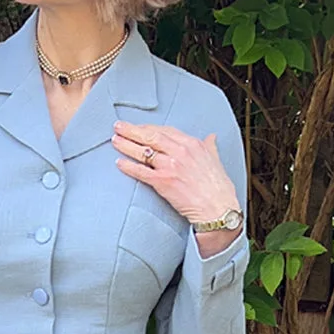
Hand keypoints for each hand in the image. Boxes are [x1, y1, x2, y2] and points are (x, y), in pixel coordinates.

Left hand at [112, 121, 240, 229]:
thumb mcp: (215, 159)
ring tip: (115, 140)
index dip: (148, 127)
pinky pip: (141, 172)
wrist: (217, 207)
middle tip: (118, 126)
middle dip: (131, 130)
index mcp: (192, 144)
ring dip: (126, 145)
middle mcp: (180, 151)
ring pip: (142, 152)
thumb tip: (211, 137)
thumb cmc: (218, 187)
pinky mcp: (162, 182)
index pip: (164, 130)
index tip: (138, 126)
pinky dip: (128, 167)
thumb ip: (210, 146)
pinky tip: (118, 163)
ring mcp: (170, 166)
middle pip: (150, 136)